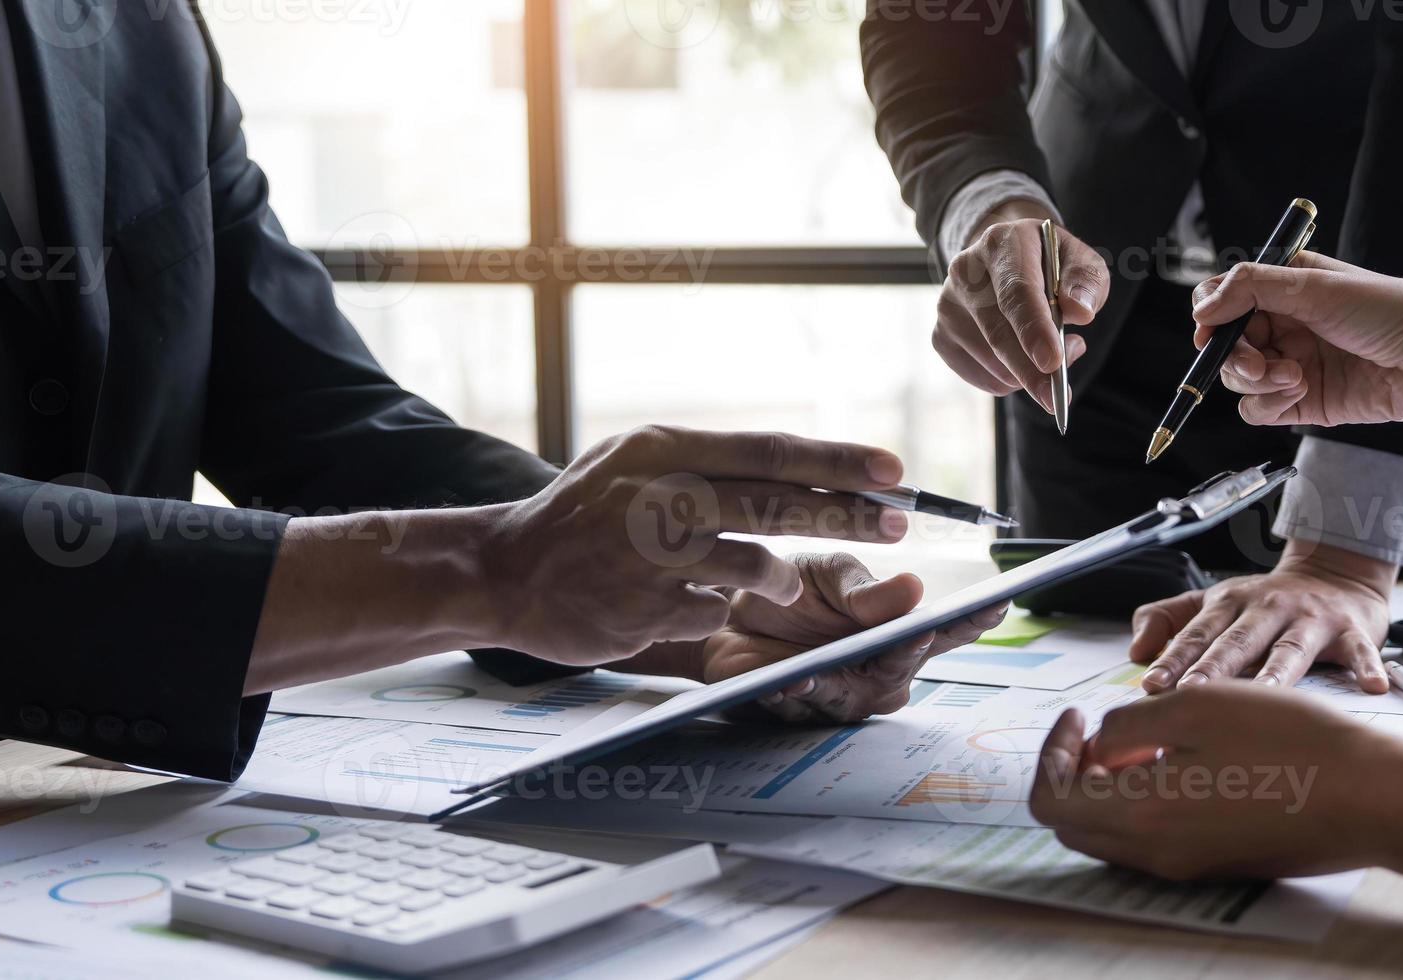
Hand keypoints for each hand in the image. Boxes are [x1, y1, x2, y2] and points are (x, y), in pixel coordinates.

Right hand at [464, 426, 913, 665]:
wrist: (505, 570)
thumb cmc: (584, 514)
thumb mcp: (635, 462)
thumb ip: (707, 463)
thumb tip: (802, 467)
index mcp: (663, 448)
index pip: (769, 450)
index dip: (837, 460)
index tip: (893, 471)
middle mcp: (658, 493)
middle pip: (777, 502)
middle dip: (848, 513)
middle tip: (898, 522)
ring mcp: (650, 555)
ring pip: (755, 564)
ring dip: (780, 576)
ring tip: (784, 583)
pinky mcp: (643, 609)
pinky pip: (713, 613)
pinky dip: (718, 612)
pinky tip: (693, 605)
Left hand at [628, 553, 1006, 722]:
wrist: (726, 615)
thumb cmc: (792, 591)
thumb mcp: (829, 574)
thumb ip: (865, 591)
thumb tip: (913, 590)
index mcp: (900, 633)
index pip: (947, 629)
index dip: (974, 619)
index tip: (997, 604)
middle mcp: (881, 673)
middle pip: (903, 665)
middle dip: (906, 648)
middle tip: (917, 630)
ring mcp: (843, 700)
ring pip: (849, 694)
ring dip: (837, 680)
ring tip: (823, 665)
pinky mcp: (799, 714)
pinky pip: (801, 708)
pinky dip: (793, 694)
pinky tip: (788, 680)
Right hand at [934, 201, 1109, 411]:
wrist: (1005, 261)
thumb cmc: (1050, 265)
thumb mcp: (1080, 261)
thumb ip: (1086, 282)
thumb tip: (1079, 312)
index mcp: (1002, 244)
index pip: (1016, 291)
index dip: (1034, 329)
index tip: (1053, 361)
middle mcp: (965, 271)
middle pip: (998, 333)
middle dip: (1031, 371)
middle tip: (1059, 397)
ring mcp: (947, 306)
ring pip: (991, 362)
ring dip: (1028, 373)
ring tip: (1052, 350)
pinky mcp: (941, 336)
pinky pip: (981, 377)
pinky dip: (1010, 381)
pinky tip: (1024, 359)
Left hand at [1029, 682, 1402, 880]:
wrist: (1368, 796)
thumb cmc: (1292, 744)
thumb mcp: (1196, 706)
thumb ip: (1127, 725)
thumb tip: (1098, 744)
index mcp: (1139, 814)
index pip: (1052, 799)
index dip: (1052, 752)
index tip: (1076, 715)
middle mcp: (1156, 853)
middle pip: (1075, 824)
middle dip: (1071, 774)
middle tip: (1094, 730)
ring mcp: (1188, 865)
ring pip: (1113, 834)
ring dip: (1107, 788)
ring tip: (1139, 741)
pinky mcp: (1217, 863)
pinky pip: (1153, 840)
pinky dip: (1143, 802)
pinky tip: (1177, 763)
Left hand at [1127, 542, 1393, 693]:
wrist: (1337, 575)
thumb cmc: (1268, 603)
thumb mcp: (1214, 602)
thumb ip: (1169, 620)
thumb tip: (1135, 650)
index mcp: (1230, 603)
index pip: (1196, 634)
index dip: (1173, 658)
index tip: (1151, 685)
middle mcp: (1267, 609)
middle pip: (1237, 641)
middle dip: (1213, 668)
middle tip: (1191, 693)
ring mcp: (1310, 620)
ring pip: (1291, 649)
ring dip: (1275, 673)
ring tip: (1263, 697)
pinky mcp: (1351, 631)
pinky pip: (1359, 651)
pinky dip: (1366, 667)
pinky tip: (1370, 687)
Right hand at [1190, 251, 1402, 454]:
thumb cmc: (1387, 310)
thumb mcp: (1313, 285)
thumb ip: (1250, 289)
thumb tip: (1201, 308)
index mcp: (1286, 286)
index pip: (1225, 297)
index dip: (1211, 313)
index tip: (1210, 328)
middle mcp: (1285, 324)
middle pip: (1226, 343)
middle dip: (1235, 354)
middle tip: (1257, 360)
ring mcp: (1291, 364)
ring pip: (1238, 379)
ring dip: (1256, 379)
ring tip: (1293, 376)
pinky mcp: (1301, 402)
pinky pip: (1258, 408)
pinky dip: (1268, 403)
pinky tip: (1299, 391)